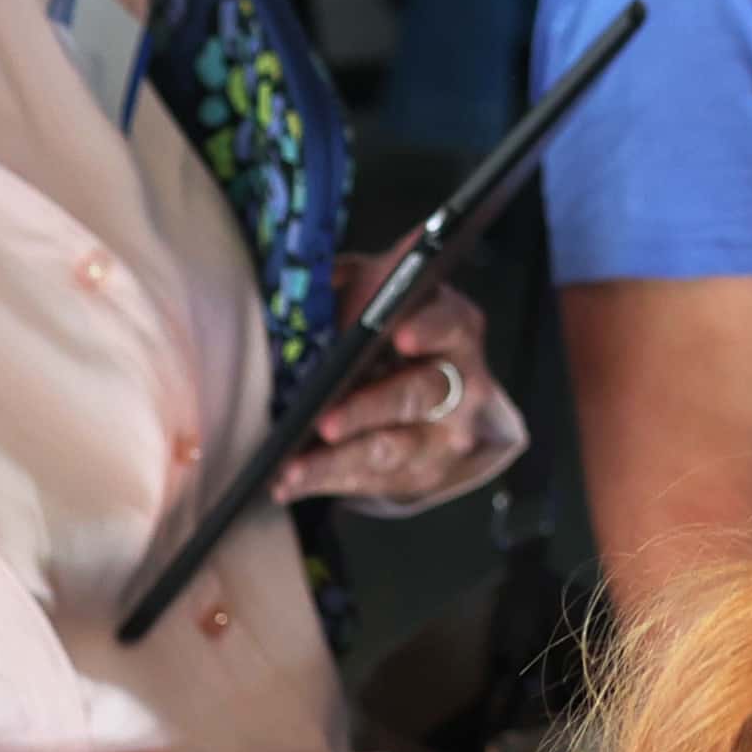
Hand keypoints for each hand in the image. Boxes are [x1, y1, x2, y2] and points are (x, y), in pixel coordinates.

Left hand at [272, 269, 523, 513]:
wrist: (430, 389)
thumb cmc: (392, 332)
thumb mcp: (383, 292)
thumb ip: (366, 277)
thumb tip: (321, 269)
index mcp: (455, 328)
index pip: (450, 323)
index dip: (429, 328)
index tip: (400, 334)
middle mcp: (461, 384)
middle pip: (418, 394)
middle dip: (368, 408)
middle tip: (326, 421)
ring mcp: (445, 435)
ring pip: (392, 448)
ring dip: (337, 461)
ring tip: (292, 466)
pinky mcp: (421, 473)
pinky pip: (372, 481)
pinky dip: (326, 482)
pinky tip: (289, 482)